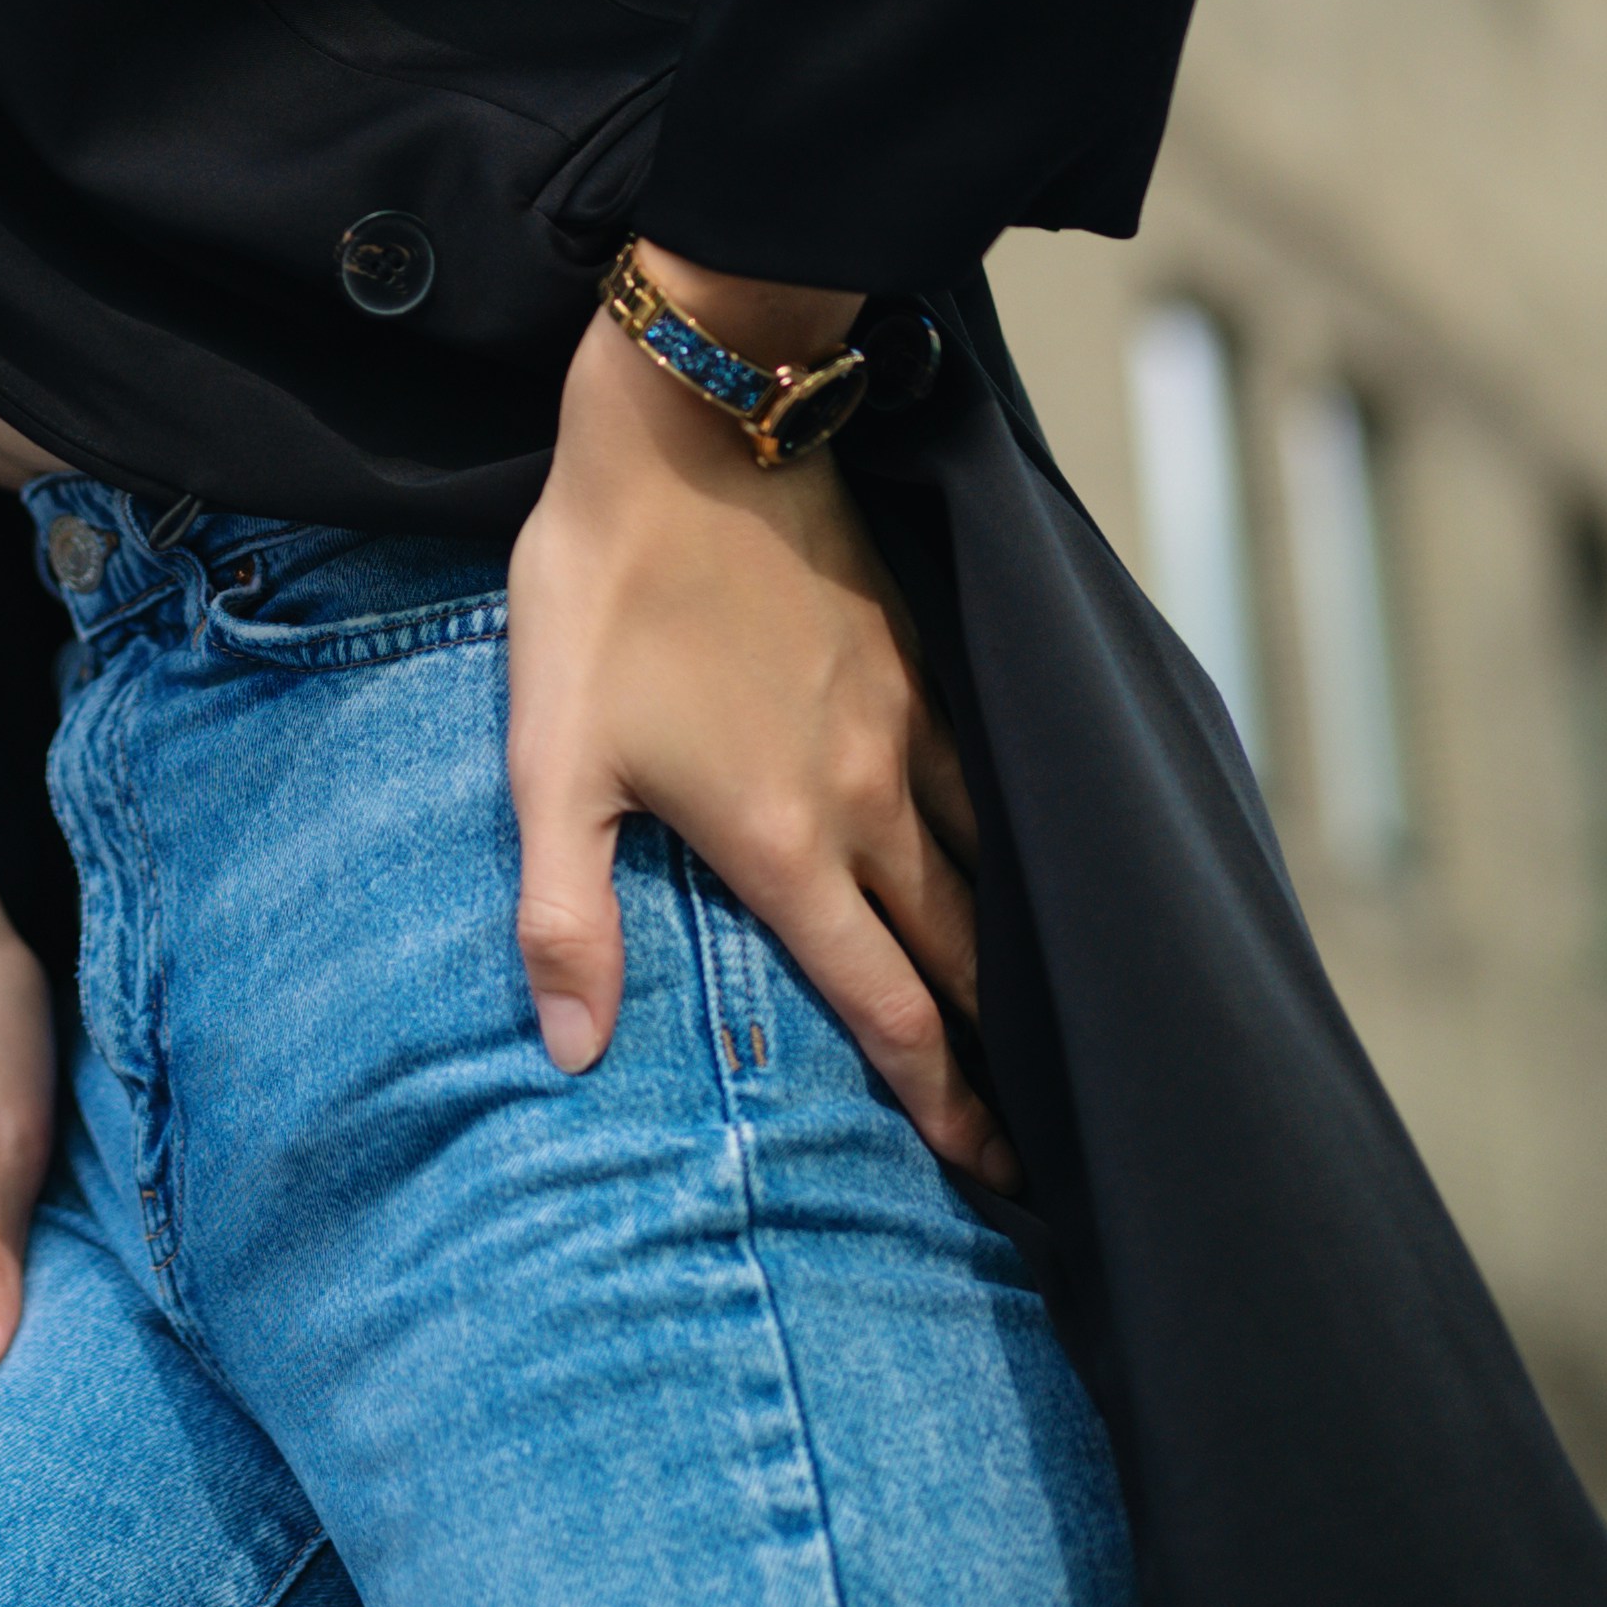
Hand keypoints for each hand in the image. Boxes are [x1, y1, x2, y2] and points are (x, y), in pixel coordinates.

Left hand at [506, 256, 1011, 1186]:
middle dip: (1007, 1058)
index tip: (989, 1176)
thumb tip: (571, 1055)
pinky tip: (1032, 863)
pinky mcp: (925, 657)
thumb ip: (565, 916)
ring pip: (997, 870)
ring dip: (1027, 955)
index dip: (944, 1103)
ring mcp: (912, 726)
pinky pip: (995, 777)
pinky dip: (1023, 843)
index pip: (888, 1007)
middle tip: (1043, 1141)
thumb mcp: (549, 759)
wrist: (691, 431)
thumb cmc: (603, 594)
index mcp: (787, 844)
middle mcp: (872, 801)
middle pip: (967, 957)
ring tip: (1057, 1025)